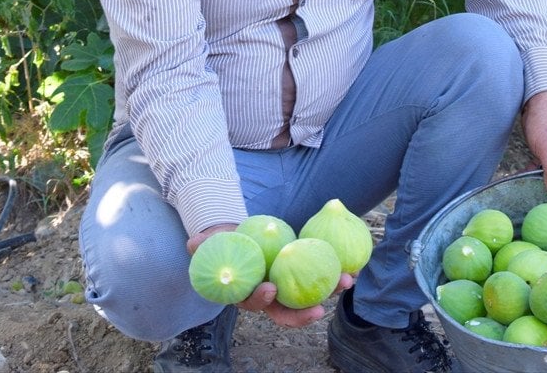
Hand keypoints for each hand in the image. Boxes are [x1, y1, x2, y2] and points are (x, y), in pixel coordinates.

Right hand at [187, 225, 355, 327]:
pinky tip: (353, 265)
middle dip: (305, 312)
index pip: (255, 304)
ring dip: (329, 291)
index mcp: (249, 292)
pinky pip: (320, 275)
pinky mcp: (303, 272)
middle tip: (321, 307)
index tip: (271, 289)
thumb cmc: (226, 241)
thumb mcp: (212, 240)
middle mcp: (271, 296)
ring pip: (310, 295)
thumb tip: (193, 243)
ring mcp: (289, 286)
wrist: (243, 234)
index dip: (263, 301)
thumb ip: (203, 243)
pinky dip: (335, 272)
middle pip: (288, 310)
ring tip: (346, 281)